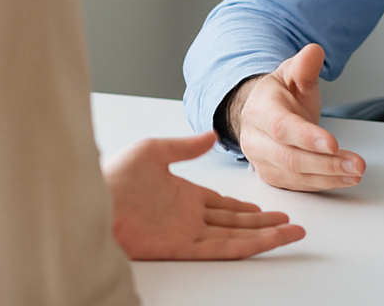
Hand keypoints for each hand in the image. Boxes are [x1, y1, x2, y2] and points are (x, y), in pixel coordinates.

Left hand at [103, 130, 305, 259]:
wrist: (91, 197)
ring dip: (266, 236)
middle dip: (265, 223)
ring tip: (292, 233)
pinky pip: (223, 248)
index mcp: (184, 194)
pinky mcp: (181, 247)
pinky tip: (267, 242)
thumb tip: (209, 136)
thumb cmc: (113, 175)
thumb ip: (185, 147)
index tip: (267, 208)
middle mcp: (189, 217)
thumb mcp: (153, 150)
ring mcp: (187, 233)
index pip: (223, 205)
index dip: (246, 207)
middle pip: (236, 223)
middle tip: (291, 222)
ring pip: (237, 236)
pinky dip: (248, 246)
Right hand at [233, 43, 365, 190]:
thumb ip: (304, 66)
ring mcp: (262, 161)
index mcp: (260, 110)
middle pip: (290, 157)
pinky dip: (324, 184)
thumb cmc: (280, 96)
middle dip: (326, 163)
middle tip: (356, 164)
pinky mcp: (272, 176)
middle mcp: (255, 139)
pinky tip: (345, 179)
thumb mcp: (292, 74)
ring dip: (329, 177)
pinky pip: (298, 185)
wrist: (263, 113)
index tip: (333, 143)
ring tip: (356, 172)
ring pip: (295, 175)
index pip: (281, 127)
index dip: (307, 137)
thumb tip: (315, 51)